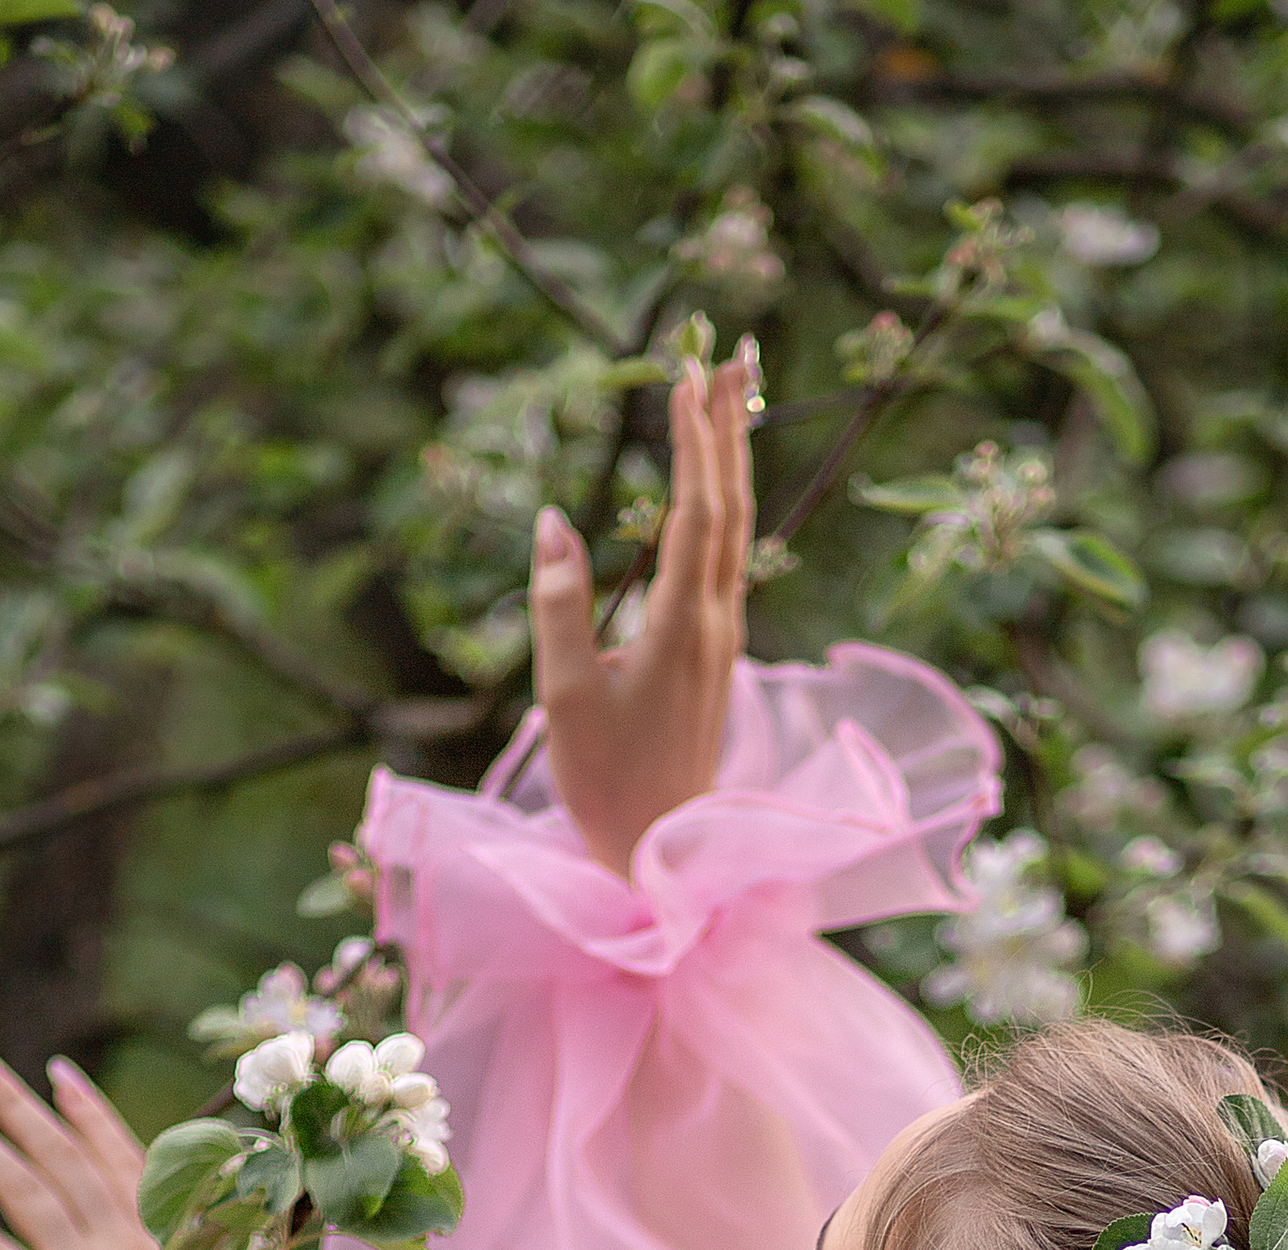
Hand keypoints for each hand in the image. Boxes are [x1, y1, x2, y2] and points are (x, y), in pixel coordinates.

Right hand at [528, 348, 758, 877]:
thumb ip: (558, 604)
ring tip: (727, 401)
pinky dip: (720, 508)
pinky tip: (712, 491)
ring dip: (731, 461)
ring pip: (734, 531)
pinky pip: (723, 561)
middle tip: (731, 355)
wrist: (663, 857)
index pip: (696, 512)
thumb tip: (552, 520)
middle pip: (731, 506)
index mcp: (682, 626)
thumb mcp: (566, 696)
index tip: (685, 378)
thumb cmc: (608, 784)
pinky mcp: (712, 657)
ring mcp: (720, 641)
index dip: (695, 443)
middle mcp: (715, 624)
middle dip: (729, 428)